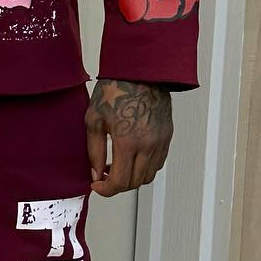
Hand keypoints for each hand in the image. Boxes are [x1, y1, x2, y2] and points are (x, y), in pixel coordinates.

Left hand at [86, 79, 172, 196]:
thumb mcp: (94, 120)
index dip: (105, 190)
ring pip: (148, 176)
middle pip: (135, 183)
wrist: (140, 70)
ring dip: (131, 177)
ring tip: (117, 166)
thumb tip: (95, 173)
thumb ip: (94, 151)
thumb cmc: (116, 89)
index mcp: (128, 142)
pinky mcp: (167, 136)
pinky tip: (131, 157)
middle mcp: (148, 145)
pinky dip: (144, 167)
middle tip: (103, 176)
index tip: (96, 185)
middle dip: (117, 185)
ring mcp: (160, 141)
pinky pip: (157, 163)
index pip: (120, 182)